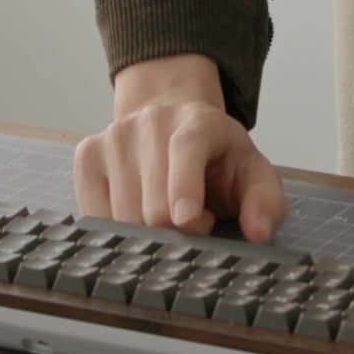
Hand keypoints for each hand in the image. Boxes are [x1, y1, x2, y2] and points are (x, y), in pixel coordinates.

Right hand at [77, 52, 286, 242]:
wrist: (171, 122)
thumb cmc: (216, 158)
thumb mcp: (253, 174)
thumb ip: (266, 203)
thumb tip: (260, 233)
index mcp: (199, 121)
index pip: (186, 149)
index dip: (185, 187)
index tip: (189, 221)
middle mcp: (151, 121)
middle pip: (153, 202)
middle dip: (176, 231)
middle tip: (196, 222)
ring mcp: (114, 135)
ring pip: (122, 216)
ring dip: (148, 233)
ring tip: (169, 215)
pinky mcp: (87, 154)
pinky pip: (93, 213)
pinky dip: (116, 229)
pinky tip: (136, 215)